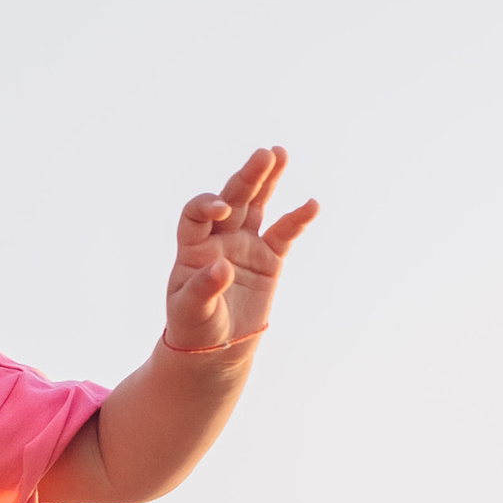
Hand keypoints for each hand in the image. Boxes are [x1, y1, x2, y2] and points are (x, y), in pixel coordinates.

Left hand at [161, 148, 317, 353]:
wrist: (214, 349)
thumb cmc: (193, 328)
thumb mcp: (191, 311)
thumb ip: (204, 289)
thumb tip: (221, 267)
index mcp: (193, 247)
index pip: (197, 213)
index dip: (208, 205)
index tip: (223, 210)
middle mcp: (219, 238)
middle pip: (233, 199)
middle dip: (247, 177)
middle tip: (265, 154)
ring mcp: (245, 246)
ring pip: (257, 206)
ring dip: (267, 181)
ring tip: (279, 153)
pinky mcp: (268, 260)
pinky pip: (284, 234)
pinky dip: (296, 220)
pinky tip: (311, 205)